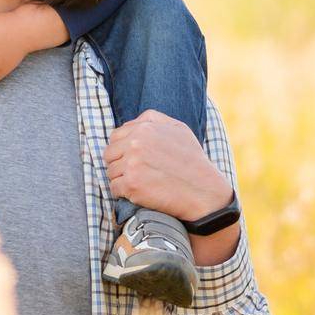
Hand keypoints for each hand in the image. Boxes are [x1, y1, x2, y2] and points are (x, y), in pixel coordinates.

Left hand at [104, 110, 232, 223]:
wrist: (204, 192)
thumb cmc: (192, 162)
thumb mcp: (178, 129)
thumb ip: (152, 120)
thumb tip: (130, 124)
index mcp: (145, 126)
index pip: (115, 137)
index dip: (123, 150)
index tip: (134, 160)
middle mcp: (136, 141)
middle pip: (109, 154)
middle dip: (120, 164)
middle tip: (136, 174)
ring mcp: (133, 163)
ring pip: (111, 172)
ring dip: (122, 179)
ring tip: (142, 183)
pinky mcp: (132, 184)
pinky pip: (114, 188)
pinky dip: (123, 193)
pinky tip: (139, 193)